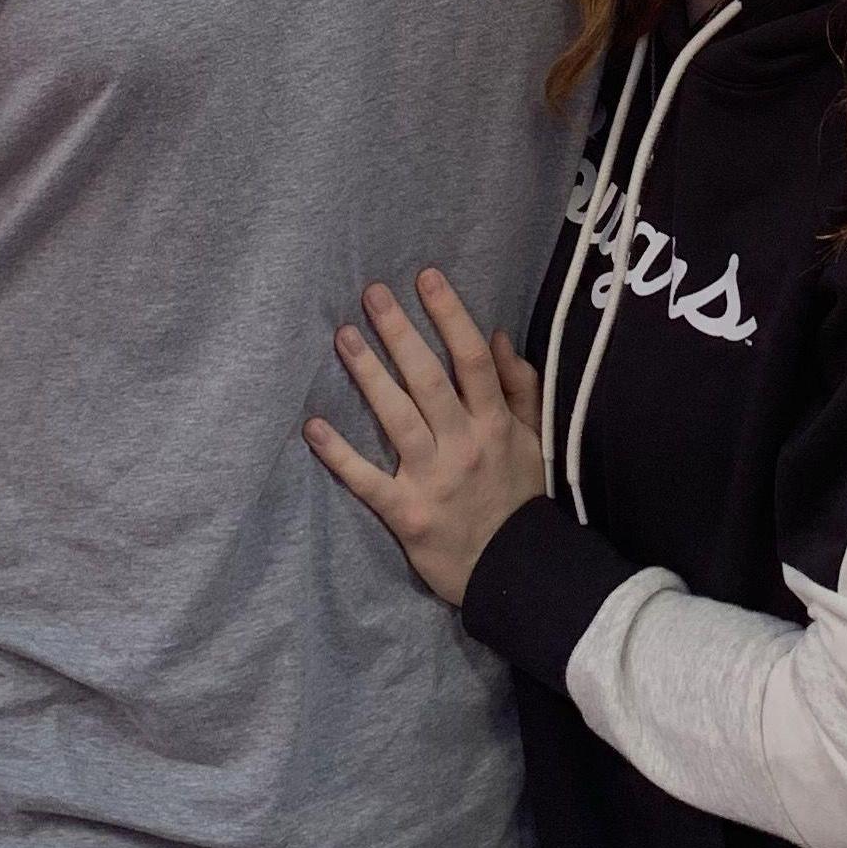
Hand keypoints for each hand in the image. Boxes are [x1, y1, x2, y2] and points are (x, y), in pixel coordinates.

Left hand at [306, 268, 544, 608]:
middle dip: (400, 333)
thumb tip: (499, 335)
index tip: (426, 277)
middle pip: (428, 378)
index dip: (450, 314)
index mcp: (494, 423)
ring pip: (397, 417)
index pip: (471, 358)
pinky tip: (313, 427)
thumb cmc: (519, 498)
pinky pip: (367, 480)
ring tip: (343, 337)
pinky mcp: (406, 512)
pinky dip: (339, 455)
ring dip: (368, 375)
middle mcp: (464, 443)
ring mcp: (433, 478)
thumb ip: (520, 387)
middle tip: (371, 294)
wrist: (516, 570)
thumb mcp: (534, 439)